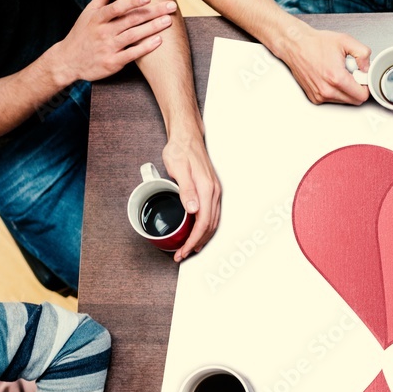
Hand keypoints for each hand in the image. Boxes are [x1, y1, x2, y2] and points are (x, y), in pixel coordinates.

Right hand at [52, 0, 175, 84]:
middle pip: (131, 20)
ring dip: (152, 28)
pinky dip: (145, 48)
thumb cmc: (82, 33)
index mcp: (98, 18)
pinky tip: (159, 41)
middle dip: (152, 12)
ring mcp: (108, 48)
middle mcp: (103, 32)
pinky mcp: (112, 62)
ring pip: (133, 36)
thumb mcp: (89, 12)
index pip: (117, 8)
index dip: (132, 2)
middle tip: (171, 6)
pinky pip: (132, 54)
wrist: (68, 61)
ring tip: (169, 21)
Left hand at [162, 133, 221, 260]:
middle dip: (196, 243)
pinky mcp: (211, 190)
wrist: (187, 137)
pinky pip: (212, 214)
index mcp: (206, 188)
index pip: (203, 222)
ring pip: (212, 222)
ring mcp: (214, 191)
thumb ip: (186, 189)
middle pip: (209, 226)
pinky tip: (197, 232)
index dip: (193, 240)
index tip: (184, 250)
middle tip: (182, 254)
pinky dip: (205, 228)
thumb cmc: (180, 150)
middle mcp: (213, 192)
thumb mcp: (178, 168)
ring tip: (190, 248)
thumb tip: (193, 210)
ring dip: (202, 238)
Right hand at [278, 24, 370, 104]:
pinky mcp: (314, 98)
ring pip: (344, 102)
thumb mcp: (346, 41)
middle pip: (355, 101)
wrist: (295, 45)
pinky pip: (333, 100)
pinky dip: (335, 91)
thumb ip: (363, 54)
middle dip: (357, 88)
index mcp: (336, 78)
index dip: (365, 85)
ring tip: (339, 74)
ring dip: (346, 90)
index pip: (362, 96)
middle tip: (351, 74)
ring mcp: (319, 96)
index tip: (362, 77)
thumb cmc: (316, 43)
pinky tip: (330, 77)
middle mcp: (327, 90)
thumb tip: (367, 69)